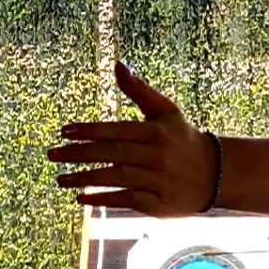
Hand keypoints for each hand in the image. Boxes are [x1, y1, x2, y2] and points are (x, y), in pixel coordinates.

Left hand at [49, 62, 220, 216]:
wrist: (216, 174)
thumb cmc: (182, 138)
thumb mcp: (165, 111)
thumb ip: (139, 90)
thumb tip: (118, 64)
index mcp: (157, 132)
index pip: (117, 130)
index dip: (90, 131)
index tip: (64, 132)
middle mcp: (158, 156)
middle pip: (113, 154)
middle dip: (80, 154)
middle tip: (52, 154)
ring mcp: (159, 181)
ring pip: (117, 178)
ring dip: (85, 179)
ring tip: (60, 179)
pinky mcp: (159, 204)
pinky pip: (126, 200)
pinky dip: (103, 200)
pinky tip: (82, 199)